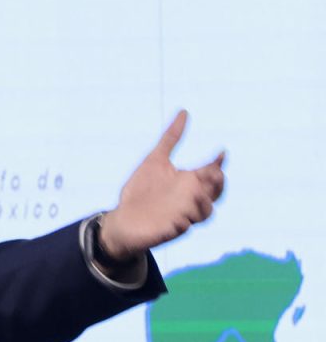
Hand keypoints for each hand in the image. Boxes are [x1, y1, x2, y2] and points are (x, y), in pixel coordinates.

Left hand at [100, 110, 225, 261]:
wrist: (122, 218)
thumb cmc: (141, 190)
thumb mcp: (155, 160)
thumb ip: (170, 138)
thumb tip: (184, 111)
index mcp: (189, 182)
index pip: (212, 172)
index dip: (218, 163)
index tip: (220, 152)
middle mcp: (190, 199)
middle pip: (215, 192)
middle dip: (218, 183)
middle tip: (213, 172)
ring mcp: (183, 215)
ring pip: (206, 211)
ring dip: (204, 203)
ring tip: (196, 194)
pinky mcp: (170, 230)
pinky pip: (182, 228)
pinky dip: (183, 223)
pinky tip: (180, 219)